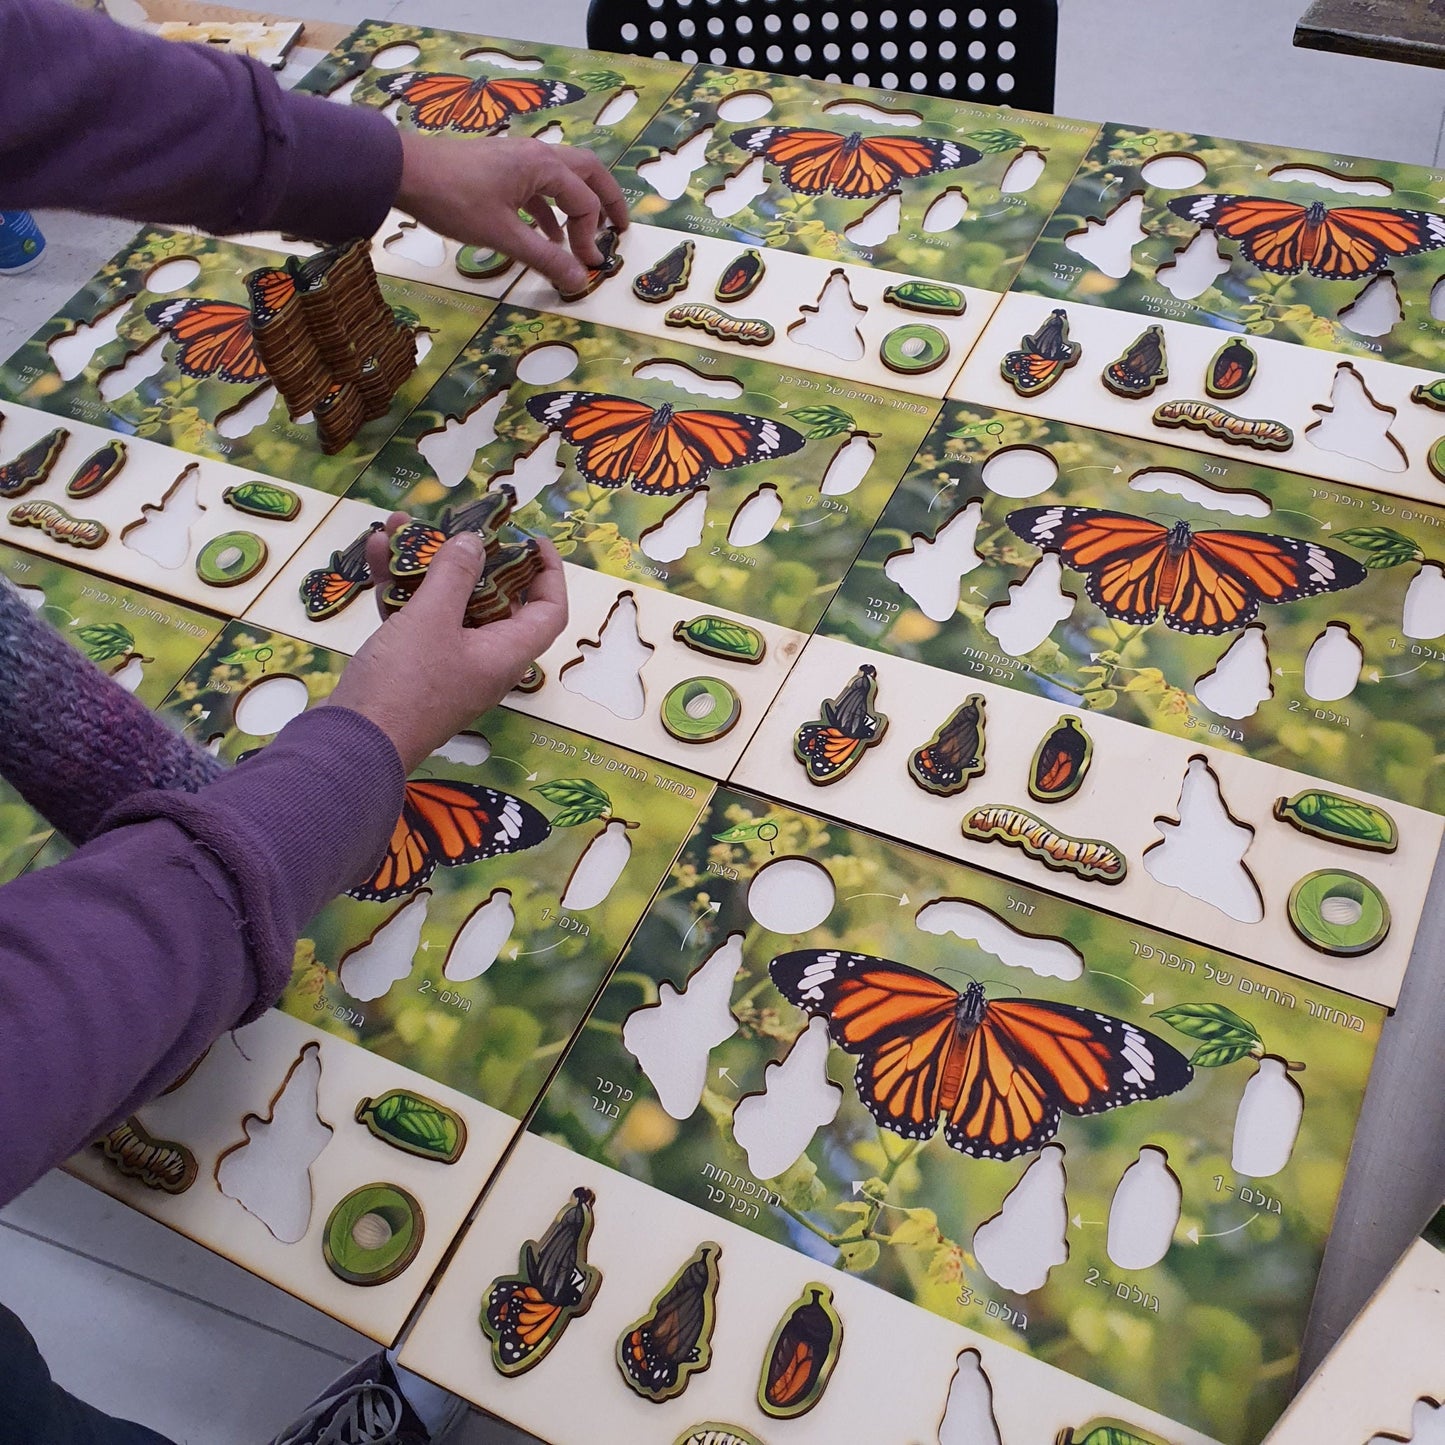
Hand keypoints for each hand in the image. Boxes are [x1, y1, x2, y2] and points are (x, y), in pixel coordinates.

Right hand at [325, 513, 567, 773]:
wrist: (351, 744)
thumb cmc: (403, 683)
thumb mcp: (431, 619)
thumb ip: (455, 574)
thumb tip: (475, 543)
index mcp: (505, 654)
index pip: (548, 612)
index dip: (547, 573)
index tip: (532, 540)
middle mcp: (483, 661)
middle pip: (493, 601)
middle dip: (470, 557)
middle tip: (454, 525)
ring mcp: (446, 665)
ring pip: (446, 605)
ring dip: (426, 565)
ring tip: (400, 525)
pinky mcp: (411, 667)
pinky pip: (415, 619)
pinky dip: (399, 588)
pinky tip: (375, 551)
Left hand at [395, 133, 628, 294]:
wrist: (403, 172)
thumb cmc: (454, 200)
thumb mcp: (503, 235)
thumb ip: (545, 258)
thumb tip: (580, 281)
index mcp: (543, 166)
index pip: (585, 200)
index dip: (591, 236)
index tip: (585, 266)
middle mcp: (536, 155)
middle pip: (587, 172)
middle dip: (606, 200)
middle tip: (620, 227)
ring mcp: (517, 159)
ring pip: (562, 177)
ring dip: (578, 205)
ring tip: (585, 236)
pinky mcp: (499, 168)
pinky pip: (538, 185)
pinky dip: (550, 209)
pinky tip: (546, 234)